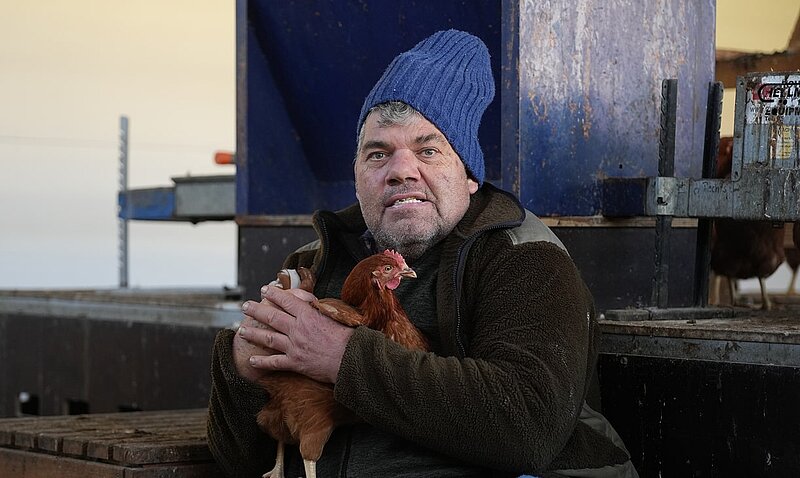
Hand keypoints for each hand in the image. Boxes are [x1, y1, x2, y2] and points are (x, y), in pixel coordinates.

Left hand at [237, 285, 354, 383]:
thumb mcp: (334, 314)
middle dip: (256, 310)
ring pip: (269, 338)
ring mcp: (294, 346)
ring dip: (254, 333)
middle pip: (272, 317)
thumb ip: (317, 307)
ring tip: (242, 330)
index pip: (286, 300)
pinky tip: (251, 361)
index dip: (273, 294)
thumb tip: (307, 300)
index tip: (264, 290)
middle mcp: (298, 329)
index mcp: (308, 315)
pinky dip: (262, 362)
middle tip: (245, 306)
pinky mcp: (295, 363)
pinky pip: (274, 362)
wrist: (351, 358)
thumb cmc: (346, 336)